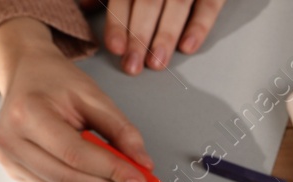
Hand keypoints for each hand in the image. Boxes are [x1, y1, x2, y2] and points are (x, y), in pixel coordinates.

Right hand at [0, 17, 154, 181]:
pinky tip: (90, 170)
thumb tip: (143, 163)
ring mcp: (7, 156)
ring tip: (113, 169)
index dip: (112, 170)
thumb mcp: (94, 96)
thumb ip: (121, 130)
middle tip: (134, 178)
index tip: (141, 180)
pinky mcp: (12, 168)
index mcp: (27, 113)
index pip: (75, 154)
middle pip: (69, 177)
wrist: (27, 73)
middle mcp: (10, 138)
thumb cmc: (56, 81)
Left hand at [101, 0, 226, 73]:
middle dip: (140, 36)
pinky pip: (209, 6)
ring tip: (156, 62)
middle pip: (148, 3)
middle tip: (133, 65)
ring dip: (166, 37)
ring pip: (177, 6)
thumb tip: (83, 5)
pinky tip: (187, 47)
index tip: (115, 47)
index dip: (118, 21)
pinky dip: (199, 27)